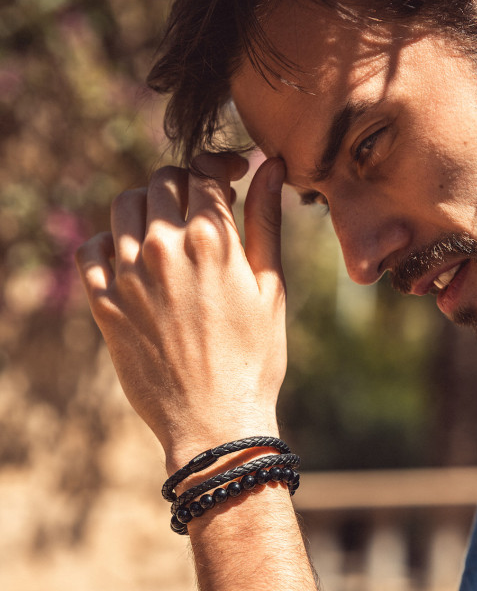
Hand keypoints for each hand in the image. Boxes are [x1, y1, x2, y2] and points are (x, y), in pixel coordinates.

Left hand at [76, 154, 286, 470]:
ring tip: (167, 234)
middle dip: (184, 187)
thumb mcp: (271, 288)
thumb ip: (266, 221)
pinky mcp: (104, 304)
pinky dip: (108, 244)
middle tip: (201, 211)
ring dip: (147, 209)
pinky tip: (131, 261)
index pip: (204, 172)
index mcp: (211, 239)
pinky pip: (91, 250)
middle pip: (162, 182)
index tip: (230, 177)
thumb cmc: (255, 361)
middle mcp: (163, 247)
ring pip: (124, 206)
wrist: (215, 424)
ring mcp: (128, 275)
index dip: (219, 167)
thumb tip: (270, 167)